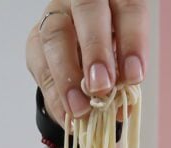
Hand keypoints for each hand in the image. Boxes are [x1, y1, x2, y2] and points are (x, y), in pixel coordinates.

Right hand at [25, 0, 147, 123]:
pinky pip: (39, 62)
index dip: (132, 42)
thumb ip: (125, 75)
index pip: (128, 9)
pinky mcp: (36, 39)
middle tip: (101, 87)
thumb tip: (120, 106)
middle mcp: (82, 0)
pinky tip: (66, 114)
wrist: (81, 55)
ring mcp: (56, 15)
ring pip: (55, 35)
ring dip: (67, 76)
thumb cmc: (112, 54)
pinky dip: (53, 93)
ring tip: (80, 108)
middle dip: (95, 51)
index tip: (134, 76)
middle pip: (87, 11)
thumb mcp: (125, 59)